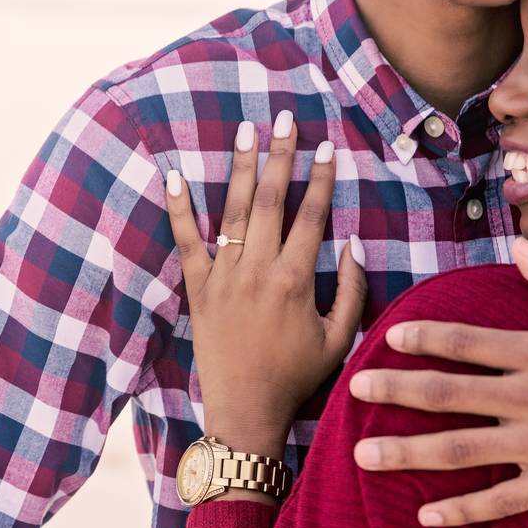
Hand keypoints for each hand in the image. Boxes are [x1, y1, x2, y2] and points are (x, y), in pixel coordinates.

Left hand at [165, 112, 366, 466]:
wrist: (245, 408)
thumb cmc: (296, 376)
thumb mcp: (340, 338)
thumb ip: (353, 289)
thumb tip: (353, 242)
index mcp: (296, 280)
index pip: (312, 215)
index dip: (322, 178)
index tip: (327, 146)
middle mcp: (259, 270)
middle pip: (273, 200)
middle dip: (281, 155)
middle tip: (285, 119)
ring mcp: (224, 276)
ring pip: (235, 211)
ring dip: (241, 168)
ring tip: (247, 132)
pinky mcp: (198, 288)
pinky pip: (185, 242)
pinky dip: (179, 209)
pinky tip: (174, 176)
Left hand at [349, 237, 527, 526]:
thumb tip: (518, 247)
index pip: (466, 343)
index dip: (422, 338)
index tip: (388, 337)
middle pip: (448, 394)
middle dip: (395, 390)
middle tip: (353, 388)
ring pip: (461, 449)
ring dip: (408, 452)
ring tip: (362, 452)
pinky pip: (502, 500)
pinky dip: (463, 509)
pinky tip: (424, 513)